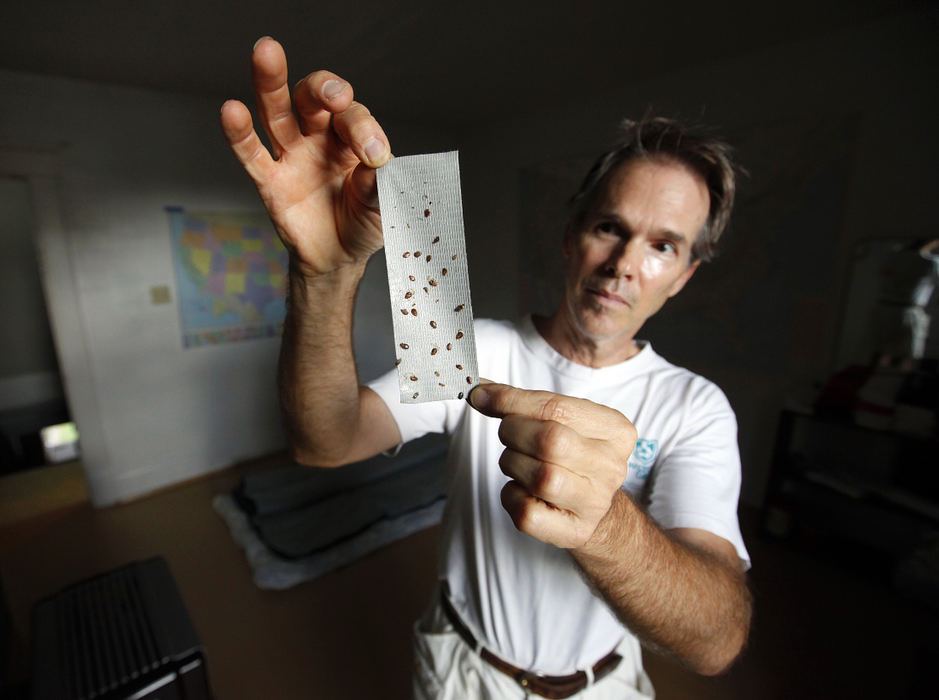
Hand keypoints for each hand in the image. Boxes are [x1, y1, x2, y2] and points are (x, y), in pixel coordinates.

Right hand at [220, 37, 391, 277]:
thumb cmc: (363, 223)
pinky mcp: (270, 182)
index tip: (374, 154)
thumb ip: (379, 184)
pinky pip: (252, 155)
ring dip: (271, 83)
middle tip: (334, 94)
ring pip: (277, 112)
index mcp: (351, 139)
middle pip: (312, 99)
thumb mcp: (383, 207)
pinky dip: (240, 133)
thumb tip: (375, 164)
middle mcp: (319, 139)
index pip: (353, 117)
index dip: (363, 129)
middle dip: (322, 89)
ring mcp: (292, 156)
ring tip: (266, 52)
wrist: (338, 258)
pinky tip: (231, 110)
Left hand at [468, 382, 636, 548]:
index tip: (482, 396)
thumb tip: (481, 393)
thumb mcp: (561, 420)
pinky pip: (527, 513)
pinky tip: (520, 489)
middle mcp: (612, 467)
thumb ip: (523, 402)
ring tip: (517, 461)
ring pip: (541, 478)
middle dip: (514, 432)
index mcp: (616, 431)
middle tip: (508, 433)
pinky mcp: (574, 532)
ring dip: (512, 464)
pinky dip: (511, 496)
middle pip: (551, 441)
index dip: (512, 400)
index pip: (558, 408)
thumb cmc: (572, 455)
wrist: (594, 506)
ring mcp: (596, 503)